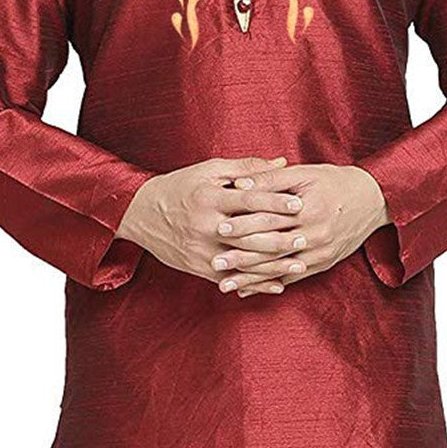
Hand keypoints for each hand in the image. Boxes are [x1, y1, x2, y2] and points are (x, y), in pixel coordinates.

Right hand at [116, 155, 303, 292]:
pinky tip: (277, 285)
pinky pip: (231, 279)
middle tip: (306, 237)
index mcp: (208, 199)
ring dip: (273, 265)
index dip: (275, 201)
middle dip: (279, 237)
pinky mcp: (199, 267)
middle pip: (248, 234)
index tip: (299, 203)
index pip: (247, 200)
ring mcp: (201, 250)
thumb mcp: (208, 171)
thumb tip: (281, 162)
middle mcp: (204, 226)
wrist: (140, 214)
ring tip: (300, 263)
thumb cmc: (179, 187)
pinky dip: (255, 284)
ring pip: (243, 261)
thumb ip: (246, 168)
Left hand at [215, 163, 390, 295]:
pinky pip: (293, 278)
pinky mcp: (324, 263)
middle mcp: (316, 234)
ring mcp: (321, 252)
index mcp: (309, 209)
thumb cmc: (336, 182)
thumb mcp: (305, 173)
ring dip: (251, 279)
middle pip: (272, 248)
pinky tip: (249, 290)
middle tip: (215, 262)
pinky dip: (269, 285)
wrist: (375, 200)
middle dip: (241, 257)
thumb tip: (239, 184)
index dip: (244, 222)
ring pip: (280, 269)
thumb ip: (271, 179)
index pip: (270, 218)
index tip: (219, 226)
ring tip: (225, 285)